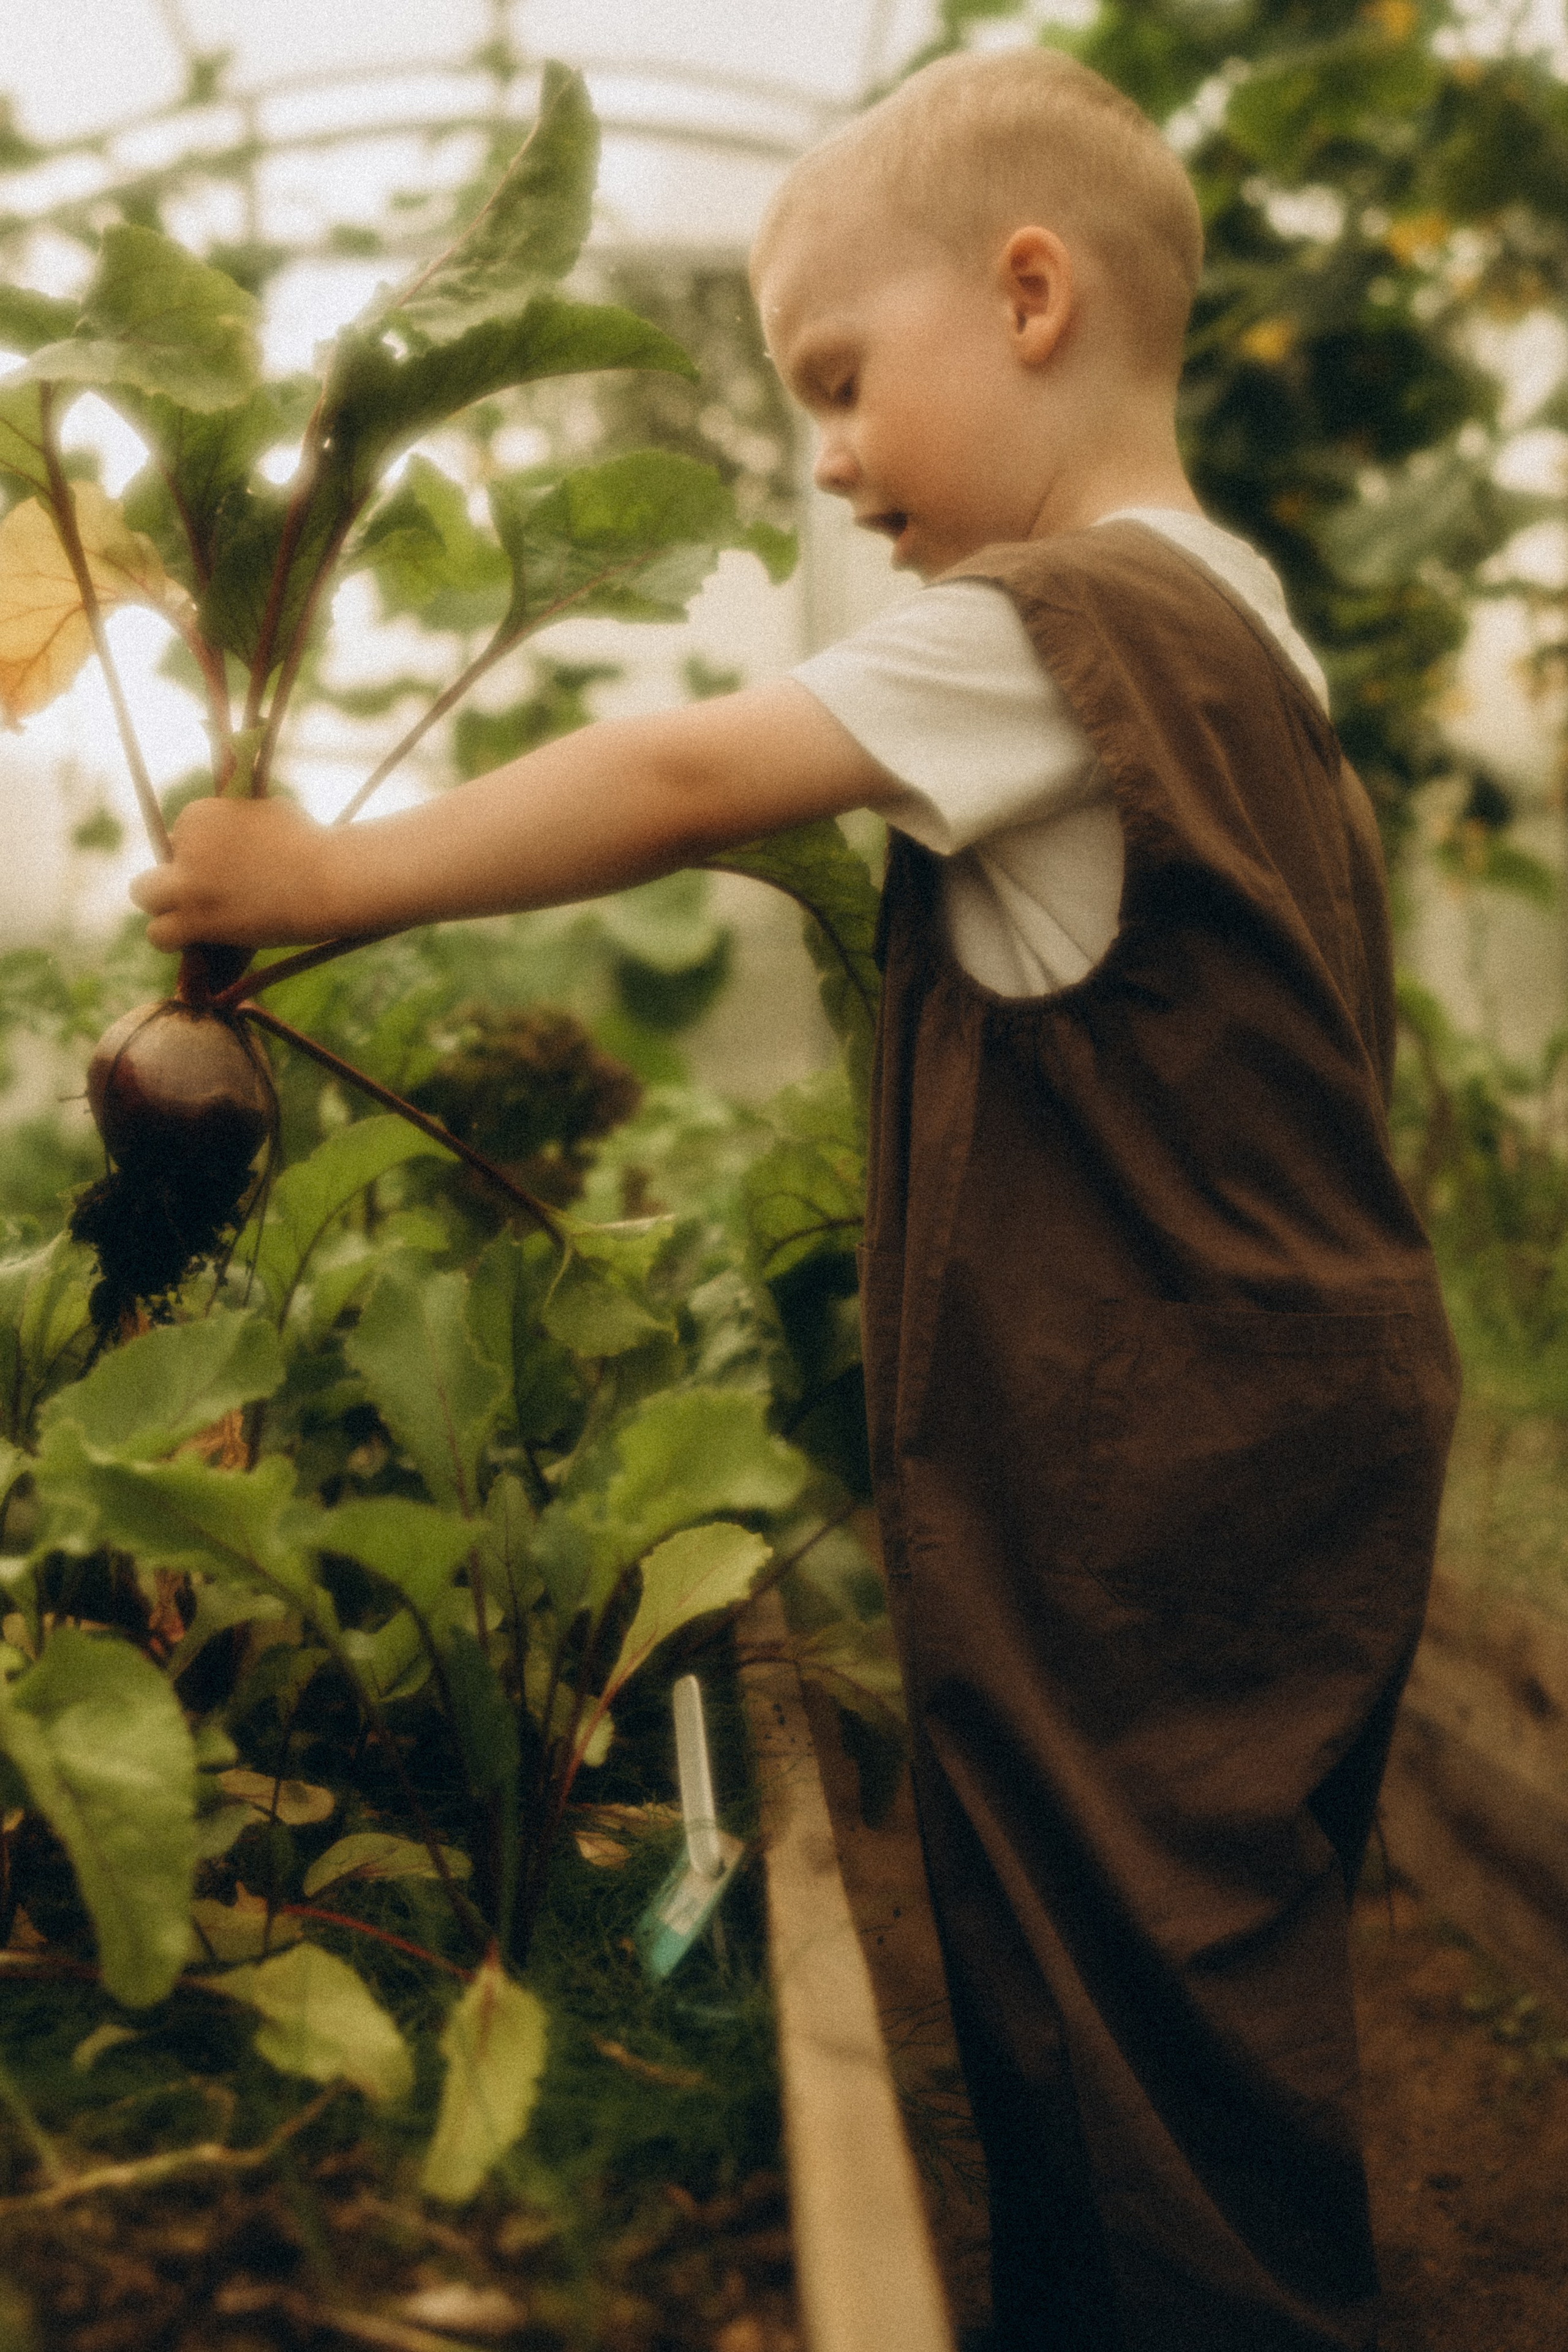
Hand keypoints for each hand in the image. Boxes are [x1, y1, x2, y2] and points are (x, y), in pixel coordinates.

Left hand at [131, 796, 345, 950]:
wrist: (331, 879)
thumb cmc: (310, 844)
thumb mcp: (265, 811)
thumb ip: (233, 818)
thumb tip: (219, 821)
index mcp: (200, 813)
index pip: (179, 838)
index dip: (200, 860)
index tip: (228, 874)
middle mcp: (187, 845)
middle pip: (156, 869)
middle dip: (175, 884)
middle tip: (204, 900)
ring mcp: (190, 882)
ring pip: (145, 896)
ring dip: (167, 910)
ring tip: (195, 921)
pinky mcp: (197, 918)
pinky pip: (158, 933)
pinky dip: (171, 939)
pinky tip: (193, 940)